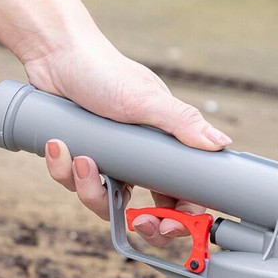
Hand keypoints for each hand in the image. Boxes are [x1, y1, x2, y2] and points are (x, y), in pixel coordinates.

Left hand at [24, 39, 230, 245]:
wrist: (56, 52)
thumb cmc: (105, 70)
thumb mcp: (145, 99)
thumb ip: (182, 123)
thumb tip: (221, 145)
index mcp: (162, 150)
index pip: (181, 195)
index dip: (180, 217)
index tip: (171, 225)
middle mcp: (137, 160)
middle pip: (146, 212)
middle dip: (141, 223)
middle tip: (138, 220)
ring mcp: (107, 162)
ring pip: (103, 201)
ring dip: (89, 189)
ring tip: (82, 159)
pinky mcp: (78, 159)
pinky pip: (71, 182)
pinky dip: (62, 168)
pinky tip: (59, 144)